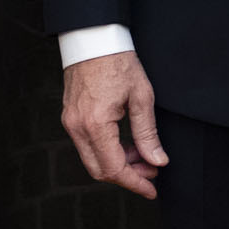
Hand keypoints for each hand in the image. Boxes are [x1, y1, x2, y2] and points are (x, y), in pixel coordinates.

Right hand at [62, 48, 169, 198]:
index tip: (152, 190)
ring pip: (93, 159)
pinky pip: (88, 145)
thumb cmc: (118, 61)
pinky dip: (108, 150)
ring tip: (143, 154)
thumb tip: (157, 160)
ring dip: (118, 162)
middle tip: (152, 171)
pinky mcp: (71, 117)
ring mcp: (70, 122)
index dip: (135, 183)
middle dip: (128, 175)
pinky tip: (127, 143)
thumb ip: (148, 133)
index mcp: (95, 124)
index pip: (114, 168)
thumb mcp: (141, 97)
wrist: (93, 38)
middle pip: (100, 170)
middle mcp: (77, 127)